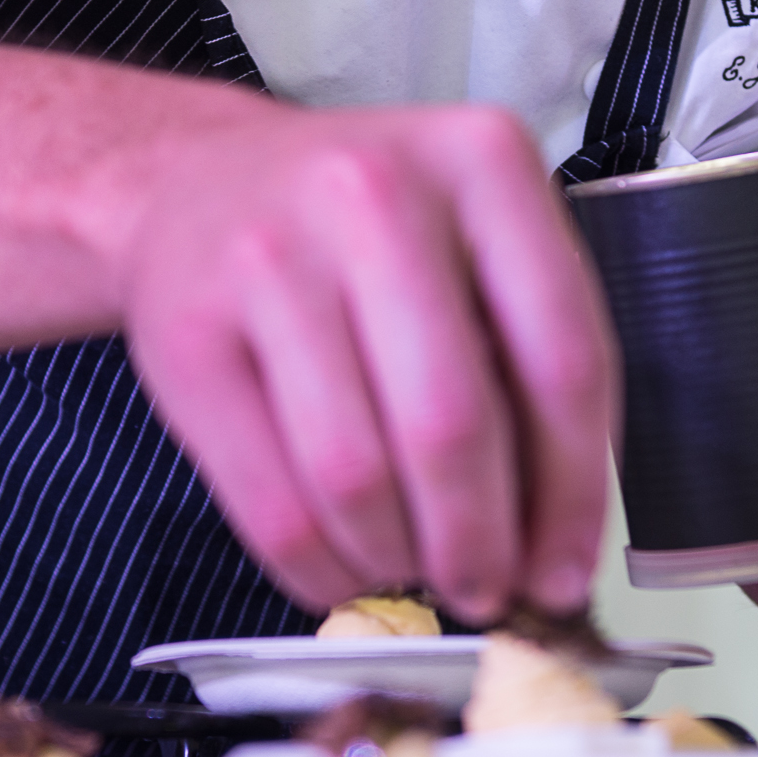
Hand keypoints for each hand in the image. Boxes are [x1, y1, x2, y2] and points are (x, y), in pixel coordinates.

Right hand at [114, 104, 617, 623]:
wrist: (196, 180)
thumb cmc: (360, 231)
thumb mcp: (472, 241)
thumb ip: (528, 362)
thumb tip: (555, 540)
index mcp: (482, 165)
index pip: (563, 359)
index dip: (573, 493)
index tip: (565, 571)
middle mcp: (373, 195)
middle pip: (452, 425)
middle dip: (478, 544)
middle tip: (483, 591)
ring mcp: (267, 260)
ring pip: (355, 476)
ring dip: (395, 560)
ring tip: (408, 568)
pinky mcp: (184, 334)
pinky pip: (268, 500)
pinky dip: (318, 566)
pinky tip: (342, 564)